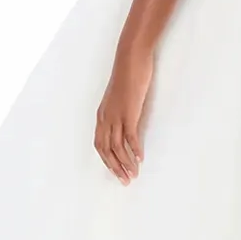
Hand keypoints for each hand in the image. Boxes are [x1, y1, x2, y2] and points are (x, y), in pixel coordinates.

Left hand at [94, 44, 152, 183]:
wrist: (130, 58)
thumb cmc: (127, 74)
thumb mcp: (120, 97)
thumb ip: (121, 110)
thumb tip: (127, 122)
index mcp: (102, 115)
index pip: (100, 144)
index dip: (107, 160)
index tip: (116, 172)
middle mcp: (106, 118)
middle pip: (106, 150)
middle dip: (115, 168)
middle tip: (125, 181)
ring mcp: (116, 115)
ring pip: (117, 147)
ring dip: (125, 163)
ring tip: (133, 175)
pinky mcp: (129, 112)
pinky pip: (130, 136)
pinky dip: (135, 149)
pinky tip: (140, 158)